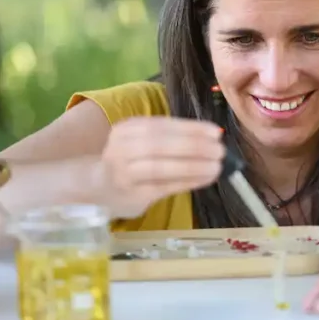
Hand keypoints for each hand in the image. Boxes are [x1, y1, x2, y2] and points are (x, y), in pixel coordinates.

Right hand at [100, 116, 225, 218]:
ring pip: (161, 167)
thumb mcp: (143, 142)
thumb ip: (171, 138)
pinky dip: (187, 182)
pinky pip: (163, 187)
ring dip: (193, 166)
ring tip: (217, 167)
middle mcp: (121, 148)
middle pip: (160, 144)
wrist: (99, 187)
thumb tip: (212, 137)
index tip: (216, 132)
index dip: (191, 128)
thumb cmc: (131, 161)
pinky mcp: (131, 194)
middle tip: (220, 151)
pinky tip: (204, 179)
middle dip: (194, 146)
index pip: (162, 125)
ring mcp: (124, 173)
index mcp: (128, 128)